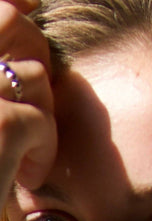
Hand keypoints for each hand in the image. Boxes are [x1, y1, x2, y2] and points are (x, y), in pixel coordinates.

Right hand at [0, 0, 55, 201]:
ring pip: (36, 76)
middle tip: (33, 101)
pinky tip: (28, 176)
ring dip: (41, 115)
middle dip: (35, 52)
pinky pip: (41, 120)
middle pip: (10, 21)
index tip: (33, 0)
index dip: (12, 1)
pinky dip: (44, 151)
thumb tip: (24, 2)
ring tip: (21, 151)